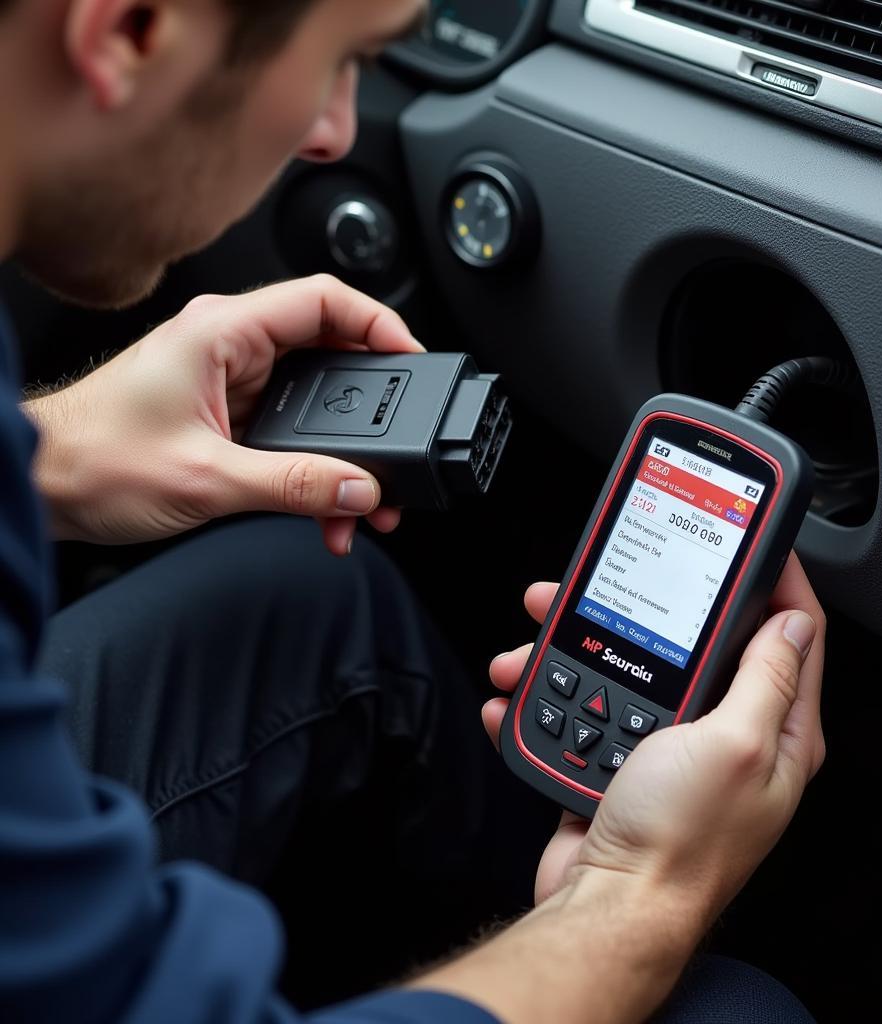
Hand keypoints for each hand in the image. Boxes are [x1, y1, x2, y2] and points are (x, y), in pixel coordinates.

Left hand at [26, 275, 421, 553]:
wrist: (39, 484)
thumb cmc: (90, 458)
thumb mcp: (204, 477)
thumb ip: (292, 485)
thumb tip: (358, 489)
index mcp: (223, 332)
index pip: (324, 300)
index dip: (379, 323)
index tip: (413, 360)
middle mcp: (232, 348)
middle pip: (331, 356)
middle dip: (373, 409)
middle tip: (399, 449)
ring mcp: (233, 384)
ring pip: (316, 405)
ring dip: (345, 453)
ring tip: (363, 501)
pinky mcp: (230, 418)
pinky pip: (294, 436)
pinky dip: (316, 471)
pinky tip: (324, 510)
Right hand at [484, 554, 825, 911]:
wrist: (609, 909)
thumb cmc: (677, 844)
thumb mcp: (735, 744)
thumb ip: (765, 680)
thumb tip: (791, 623)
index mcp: (777, 732)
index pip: (792, 634)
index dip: (774, 580)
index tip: (752, 541)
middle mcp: (731, 737)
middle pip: (695, 643)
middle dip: (646, 606)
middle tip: (602, 581)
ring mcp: (673, 748)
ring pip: (630, 667)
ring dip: (576, 649)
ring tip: (534, 643)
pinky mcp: (622, 761)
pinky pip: (588, 707)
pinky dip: (550, 695)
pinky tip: (522, 691)